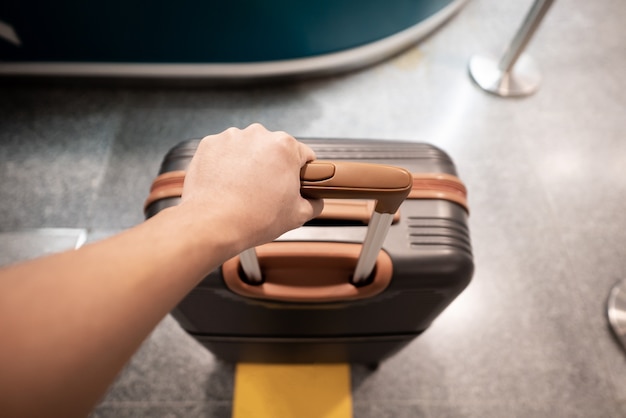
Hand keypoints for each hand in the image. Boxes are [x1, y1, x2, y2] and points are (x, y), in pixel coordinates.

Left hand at [180, 124, 323, 251]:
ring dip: (248, 163)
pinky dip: (226, 164)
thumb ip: (315, 203)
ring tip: (243, 190)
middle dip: (273, 166)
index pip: (303, 154)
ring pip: (248, 149)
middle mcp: (258, 134)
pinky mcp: (209, 144)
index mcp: (285, 146)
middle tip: (266, 192)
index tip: (294, 184)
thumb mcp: (298, 216)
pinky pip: (224, 152)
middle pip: (273, 149)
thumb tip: (316, 200)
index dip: (301, 172)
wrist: (213, 224)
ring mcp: (231, 137)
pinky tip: (227, 184)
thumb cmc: (254, 219)